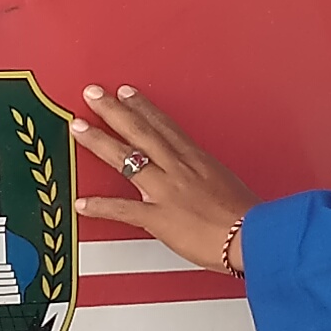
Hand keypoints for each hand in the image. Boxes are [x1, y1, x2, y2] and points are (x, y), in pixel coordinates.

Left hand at [76, 83, 255, 273]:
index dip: (141, 106)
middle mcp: (178, 168)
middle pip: (140, 131)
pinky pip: (123, 210)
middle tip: (92, 93)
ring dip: (98, 141)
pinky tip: (82, 203)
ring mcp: (166, 190)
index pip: (163, 125)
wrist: (252, 237)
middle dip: (113, 110)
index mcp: (196, 159)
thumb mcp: (227, 185)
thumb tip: (198, 183)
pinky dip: (100, 207)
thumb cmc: (247, 218)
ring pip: (126, 159)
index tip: (125, 92)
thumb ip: (206, 180)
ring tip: (78, 128)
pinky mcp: (159, 217)